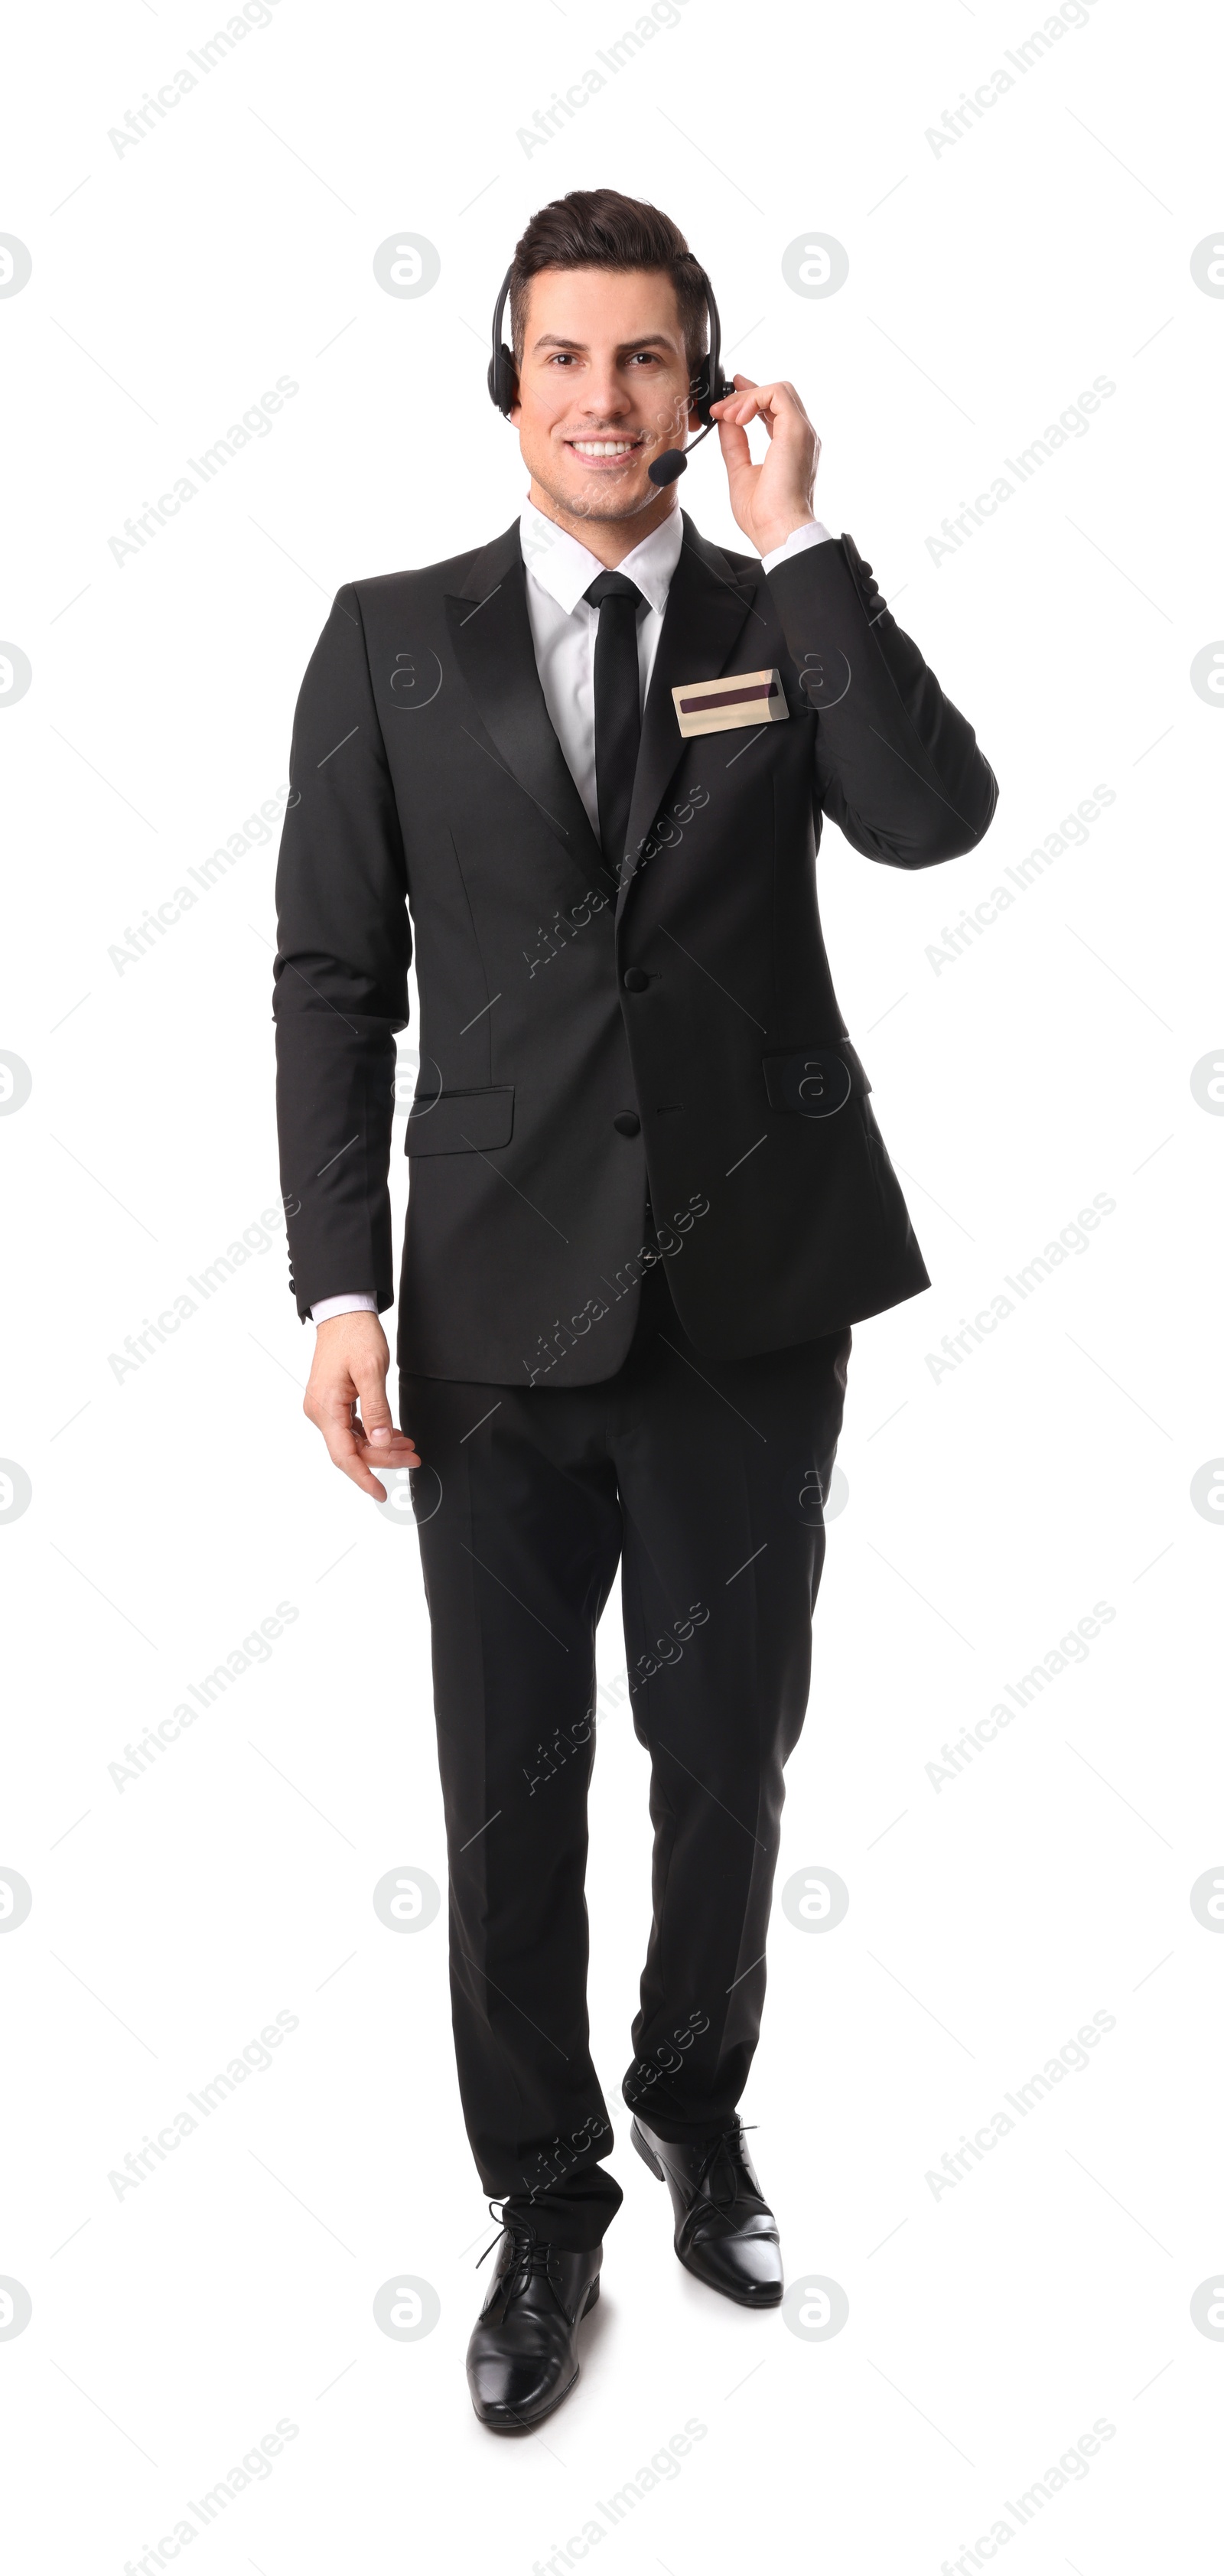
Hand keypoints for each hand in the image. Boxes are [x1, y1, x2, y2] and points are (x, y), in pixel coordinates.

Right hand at [303, 1311, 419, 1501]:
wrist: (343, 1312)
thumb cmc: (354, 1335)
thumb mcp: (371, 1371)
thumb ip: (376, 1409)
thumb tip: (380, 1441)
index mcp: (325, 1408)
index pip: (344, 1455)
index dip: (363, 1477)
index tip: (379, 1493)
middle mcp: (320, 1411)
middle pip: (352, 1450)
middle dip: (383, 1459)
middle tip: (413, 1457)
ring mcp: (326, 1407)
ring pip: (354, 1440)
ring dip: (381, 1447)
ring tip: (409, 1447)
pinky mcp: (334, 1402)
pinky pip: (353, 1427)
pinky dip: (374, 1434)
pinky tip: (393, 1435)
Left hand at [710, 374, 820, 558]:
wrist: (778, 531)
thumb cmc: (764, 516)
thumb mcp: (740, 472)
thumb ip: (735, 444)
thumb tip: (725, 422)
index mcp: (791, 448)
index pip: (775, 410)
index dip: (752, 398)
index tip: (730, 396)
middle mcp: (801, 437)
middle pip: (777, 397)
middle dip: (745, 395)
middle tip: (720, 409)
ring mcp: (802, 432)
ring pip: (778, 391)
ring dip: (747, 398)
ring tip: (726, 416)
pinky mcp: (797, 430)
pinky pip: (777, 394)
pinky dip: (753, 399)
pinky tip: (737, 418)